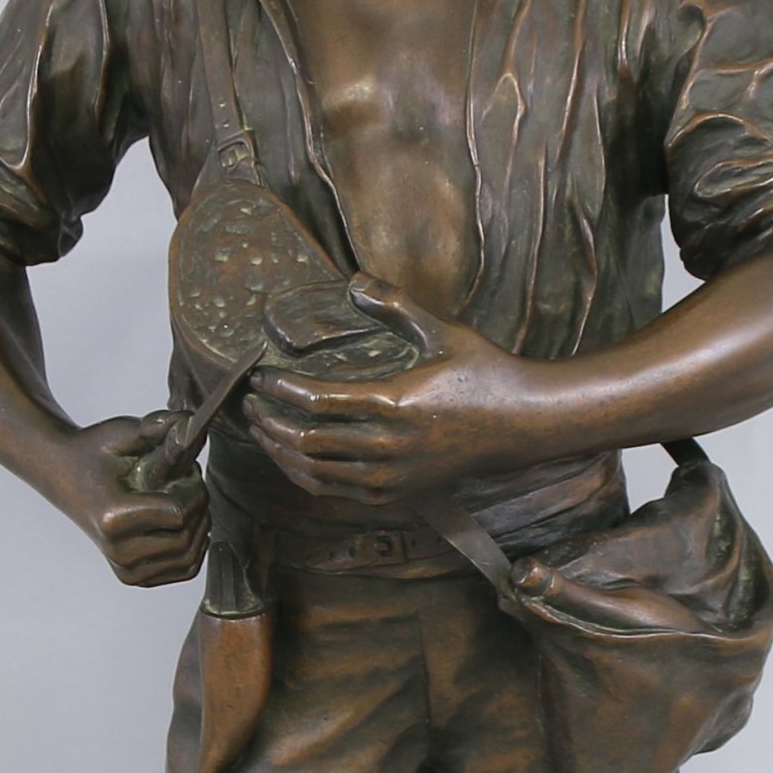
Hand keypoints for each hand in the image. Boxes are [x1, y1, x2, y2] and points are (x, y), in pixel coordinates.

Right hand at [46, 416, 210, 585]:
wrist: (64, 475)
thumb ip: (157, 427)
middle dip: (199, 506)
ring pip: (189, 557)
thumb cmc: (91, 454)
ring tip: (180, 499)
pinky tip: (181, 523)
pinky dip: (193, 547)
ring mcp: (125, 569)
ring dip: (198, 525)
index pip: (179, 514)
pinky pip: (183, 569)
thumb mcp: (122, 433)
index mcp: (113, 518)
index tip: (185, 470)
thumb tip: (191, 423)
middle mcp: (117, 550)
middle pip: (187, 538)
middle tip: (186, 482)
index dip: (193, 488)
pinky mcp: (134, 577)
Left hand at [244, 280, 565, 507]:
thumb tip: (356, 279)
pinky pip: (337, 491)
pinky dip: (307, 476)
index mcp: (396, 404)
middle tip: (249, 405)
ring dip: (283, 452)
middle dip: (271, 423)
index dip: (282, 391)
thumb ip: (398, 307)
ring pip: (317, 472)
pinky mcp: (397, 493)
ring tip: (262, 430)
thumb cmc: (484, 373)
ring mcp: (392, 476)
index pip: (319, 402)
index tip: (260, 377)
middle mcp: (389, 447)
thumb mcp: (445, 331)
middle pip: (308, 441)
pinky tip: (293, 458)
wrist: (522, 424)